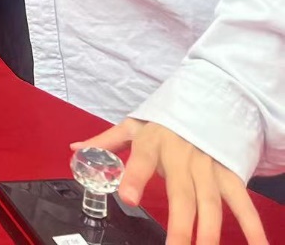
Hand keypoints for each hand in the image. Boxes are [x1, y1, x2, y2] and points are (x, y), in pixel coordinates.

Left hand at [73, 120, 265, 244]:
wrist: (210, 98)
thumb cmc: (167, 119)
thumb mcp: (134, 125)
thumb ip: (106, 142)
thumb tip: (76, 150)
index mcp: (155, 142)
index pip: (142, 160)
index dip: (134, 177)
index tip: (126, 196)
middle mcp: (184, 157)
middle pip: (183, 194)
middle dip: (179, 225)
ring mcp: (210, 167)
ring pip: (211, 204)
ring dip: (210, 232)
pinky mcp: (230, 174)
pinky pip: (242, 203)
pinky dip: (252, 227)